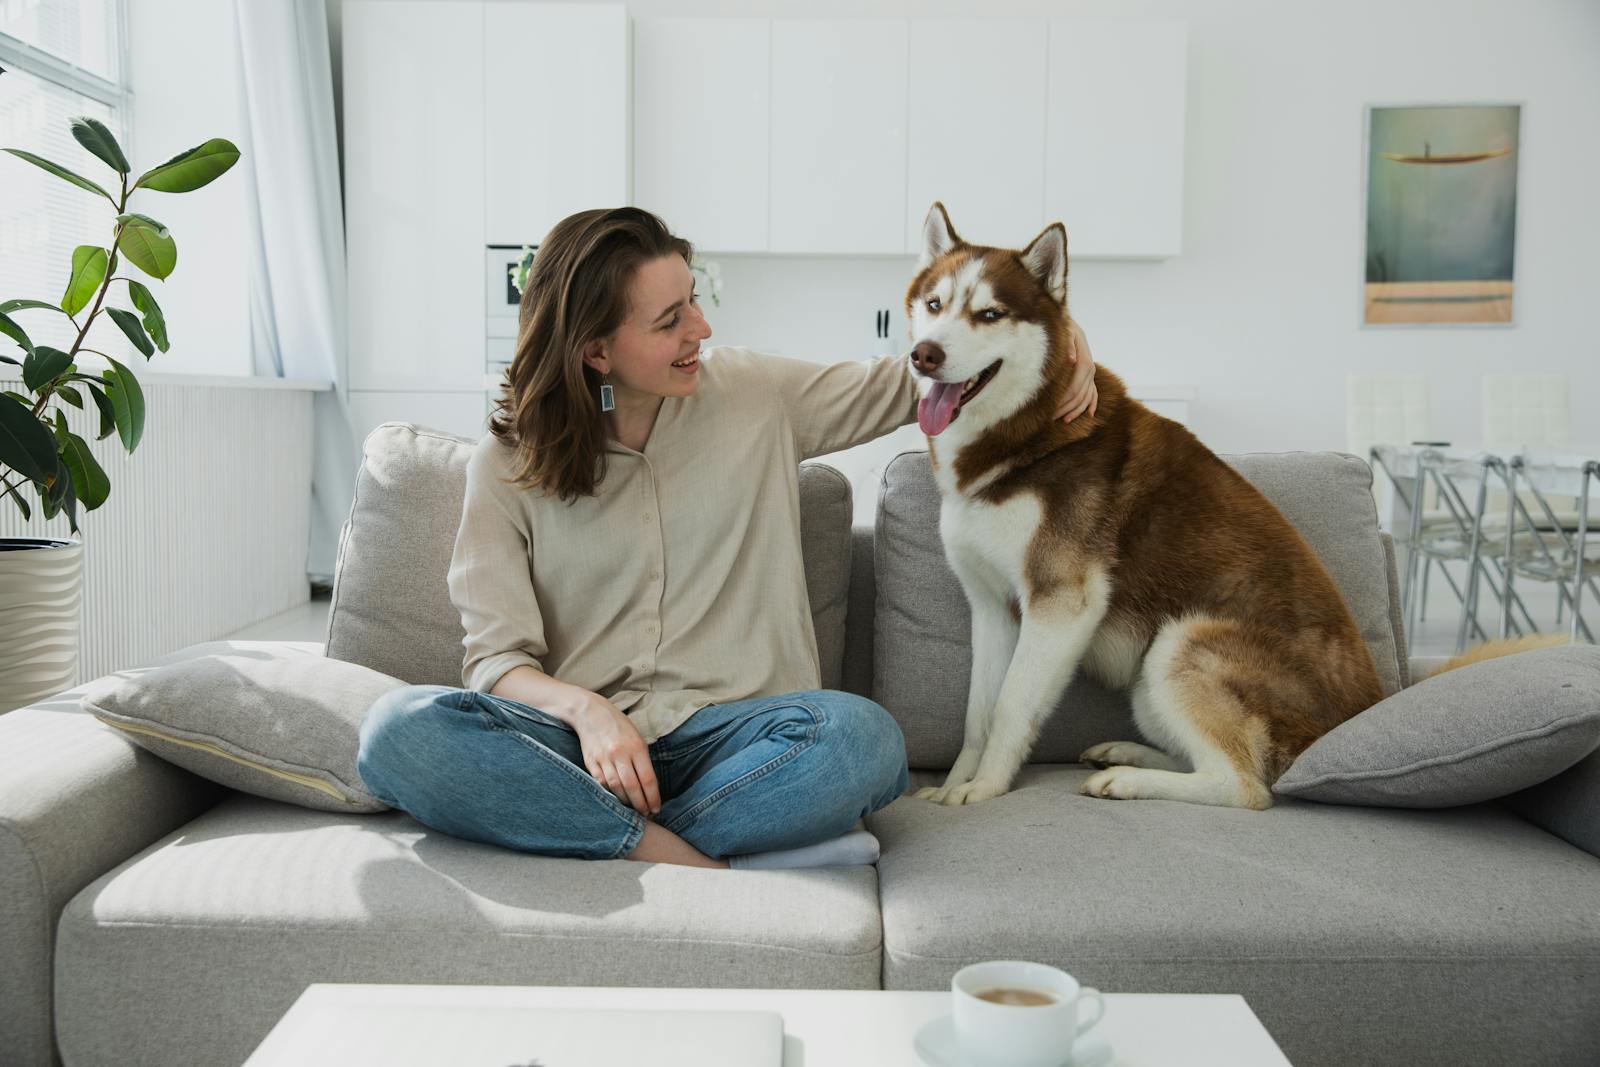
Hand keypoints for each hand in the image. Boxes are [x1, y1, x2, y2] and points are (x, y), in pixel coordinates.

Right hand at [571, 693, 660, 815]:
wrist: (590, 713)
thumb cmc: (619, 726)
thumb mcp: (637, 738)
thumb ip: (642, 760)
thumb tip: (648, 786)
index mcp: (636, 747)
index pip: (647, 779)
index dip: (653, 797)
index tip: (656, 808)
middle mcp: (619, 754)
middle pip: (632, 787)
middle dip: (640, 805)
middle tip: (646, 814)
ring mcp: (603, 759)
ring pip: (616, 788)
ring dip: (625, 803)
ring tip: (632, 810)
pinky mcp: (590, 762)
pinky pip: (601, 784)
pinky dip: (610, 794)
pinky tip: (616, 800)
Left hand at [1054, 317, 1097, 424]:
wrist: (1070, 324)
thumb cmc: (1063, 328)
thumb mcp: (1065, 332)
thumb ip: (1067, 344)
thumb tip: (1072, 360)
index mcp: (1085, 361)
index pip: (1075, 388)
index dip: (1063, 401)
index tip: (1050, 410)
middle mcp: (1090, 369)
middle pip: (1080, 396)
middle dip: (1065, 409)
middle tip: (1049, 418)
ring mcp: (1091, 373)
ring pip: (1087, 397)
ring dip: (1076, 410)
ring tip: (1063, 420)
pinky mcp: (1089, 375)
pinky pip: (1094, 393)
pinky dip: (1092, 404)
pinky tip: (1090, 415)